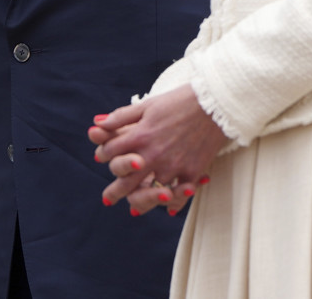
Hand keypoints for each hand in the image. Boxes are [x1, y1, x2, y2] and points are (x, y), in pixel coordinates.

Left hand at [88, 85, 227, 215]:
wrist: (214, 104)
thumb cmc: (178, 101)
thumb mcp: (147, 105)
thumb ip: (121, 117)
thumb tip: (97, 123)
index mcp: (139, 136)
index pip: (110, 152)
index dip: (103, 154)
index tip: (102, 157)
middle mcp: (153, 155)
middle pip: (126, 181)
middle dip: (114, 192)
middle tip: (108, 200)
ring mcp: (173, 167)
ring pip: (151, 193)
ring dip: (142, 202)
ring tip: (135, 210)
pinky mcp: (192, 172)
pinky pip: (180, 195)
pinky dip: (174, 203)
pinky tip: (168, 209)